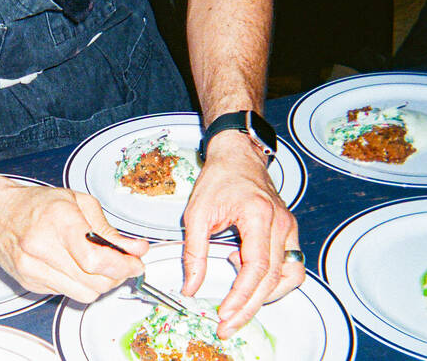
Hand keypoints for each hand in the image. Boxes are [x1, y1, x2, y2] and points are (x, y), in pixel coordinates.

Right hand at [0, 185, 148, 302]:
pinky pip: (67, 294)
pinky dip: (79, 284)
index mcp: (58, 220)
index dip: (122, 266)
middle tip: (123, 264)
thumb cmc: (36, 205)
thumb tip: (137, 249)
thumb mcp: (78, 202)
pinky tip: (75, 267)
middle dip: (116, 275)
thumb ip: (109, 229)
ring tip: (101, 267)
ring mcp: (32, 269)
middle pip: (94, 281)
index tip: (136, 263)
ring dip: (100, 284)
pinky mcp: (29, 283)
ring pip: (84, 294)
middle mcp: (42, 247)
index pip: (96, 258)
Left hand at [181, 130, 304, 338]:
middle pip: (274, 279)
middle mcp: (281, 224)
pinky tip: (246, 274)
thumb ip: (194, 253)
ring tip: (238, 302)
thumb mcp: (196, 214)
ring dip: (266, 297)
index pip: (257, 267)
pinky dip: (273, 280)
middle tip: (228, 325)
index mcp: (259, 216)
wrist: (237, 156)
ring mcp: (289, 228)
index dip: (242, 295)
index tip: (224, 312)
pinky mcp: (288, 232)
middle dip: (250, 307)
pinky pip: (290, 266)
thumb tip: (190, 287)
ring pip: (290, 276)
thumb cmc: (219, 178)